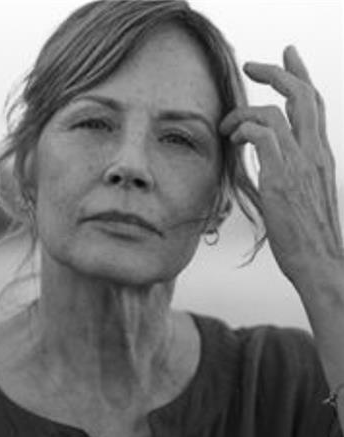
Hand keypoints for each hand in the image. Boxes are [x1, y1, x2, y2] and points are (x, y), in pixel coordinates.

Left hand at [220, 46, 342, 294]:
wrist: (320, 263)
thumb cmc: (310, 241)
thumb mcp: (309, 201)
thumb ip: (297, 179)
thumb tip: (277, 174)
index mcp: (322, 157)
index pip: (316, 105)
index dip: (301, 77)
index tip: (288, 60)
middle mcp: (315, 153)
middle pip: (302, 93)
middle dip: (277, 71)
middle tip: (253, 66)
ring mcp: (300, 163)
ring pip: (275, 110)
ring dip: (244, 111)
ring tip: (227, 126)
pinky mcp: (282, 176)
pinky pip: (261, 133)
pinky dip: (243, 129)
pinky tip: (233, 140)